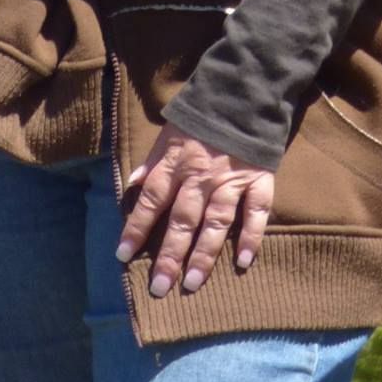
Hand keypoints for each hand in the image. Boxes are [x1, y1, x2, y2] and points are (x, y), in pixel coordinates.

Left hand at [115, 121, 274, 296]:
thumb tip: (130, 186)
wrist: (242, 95)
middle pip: (182, 220)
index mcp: (176, 163)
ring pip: (216, 222)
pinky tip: (243, 261)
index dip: (136, 228)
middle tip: (159, 287)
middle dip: (170, 255)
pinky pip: (256, 212)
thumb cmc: (200, 118)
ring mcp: (231, 180)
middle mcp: (201, 176)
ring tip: (192, 283)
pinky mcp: (259, 180)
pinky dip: (251, 236)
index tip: (122, 255)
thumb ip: (151, 162)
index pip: (151, 200)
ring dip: (204, 254)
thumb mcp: (168, 133)